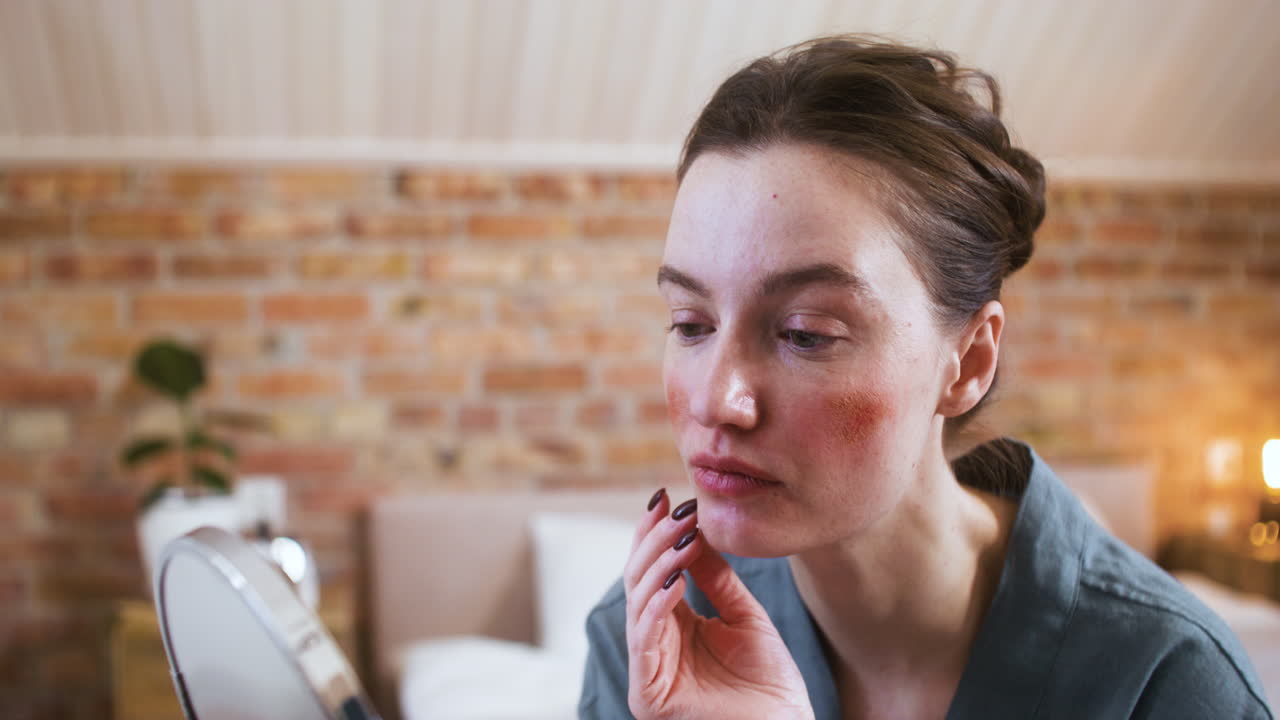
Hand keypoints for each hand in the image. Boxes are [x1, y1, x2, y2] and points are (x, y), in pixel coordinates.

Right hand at [624, 488, 814, 719]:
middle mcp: (655, 644)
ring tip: (682, 536)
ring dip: (659, 565)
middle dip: (655, 541)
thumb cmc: (770, 686)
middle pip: (639, 581)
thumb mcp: (745, 618)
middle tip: (675, 510)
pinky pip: (645, 639)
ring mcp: (649, 669)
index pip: (654, 571)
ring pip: (637, 603)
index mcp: (673, 627)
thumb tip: (697, 532)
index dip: (656, 534)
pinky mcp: (648, 692)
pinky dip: (657, 606)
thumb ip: (718, 580)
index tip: (667, 497)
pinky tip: (675, 580)